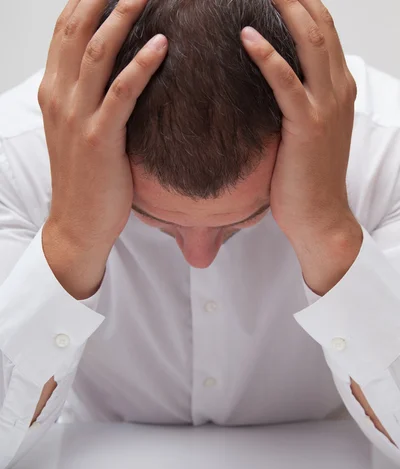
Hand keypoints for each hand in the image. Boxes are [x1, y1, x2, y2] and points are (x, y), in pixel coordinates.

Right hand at [38, 0, 167, 250]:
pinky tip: (161, 45)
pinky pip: (121, 92)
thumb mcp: (76, 129)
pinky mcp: (100, 138)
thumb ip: (85, 96)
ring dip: (124, 14)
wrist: (78, 222)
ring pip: (98, 51)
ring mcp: (78, 116)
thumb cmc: (84, 177)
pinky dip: (142, 65)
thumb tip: (110, 72)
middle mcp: (60, 96)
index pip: (65, 29)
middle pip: (78, 27)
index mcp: (53, 90)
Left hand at [240, 0, 358, 249]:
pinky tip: (247, 36)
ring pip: (310, 41)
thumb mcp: (307, 129)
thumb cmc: (307, 177)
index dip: (301, 1)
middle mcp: (338, 88)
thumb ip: (297, 99)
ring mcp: (326, 106)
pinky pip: (287, 83)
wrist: (320, 215)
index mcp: (338, 86)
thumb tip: (269, 82)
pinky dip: (268, 57)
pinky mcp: (308, 126)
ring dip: (285, 6)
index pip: (323, 27)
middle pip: (319, 22)